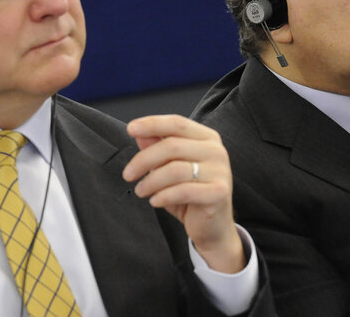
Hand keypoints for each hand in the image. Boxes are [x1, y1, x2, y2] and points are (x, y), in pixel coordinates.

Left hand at [122, 115, 244, 272]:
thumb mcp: (170, 168)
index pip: (177, 123)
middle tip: (128, 174)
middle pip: (172, 146)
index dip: (153, 124)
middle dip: (144, 160)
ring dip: (151, 181)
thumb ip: (158, 148)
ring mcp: (220, 171)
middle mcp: (216, 151)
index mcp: (207, 138)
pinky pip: (183, 191)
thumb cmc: (190, 195)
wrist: (212, 227)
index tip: (131, 129)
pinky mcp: (218, 192)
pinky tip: (155, 201)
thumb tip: (140, 133)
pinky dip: (163, 196)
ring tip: (141, 191)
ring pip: (175, 169)